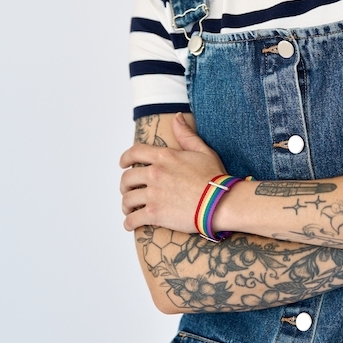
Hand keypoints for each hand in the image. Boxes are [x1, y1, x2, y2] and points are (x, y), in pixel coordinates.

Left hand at [119, 113, 227, 232]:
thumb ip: (186, 134)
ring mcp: (153, 194)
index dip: (125, 158)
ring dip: (126, 205)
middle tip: (128, 190)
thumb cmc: (214, 177)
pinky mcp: (154, 214)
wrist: (219, 202)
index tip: (123, 164)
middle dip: (125, 185)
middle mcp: (155, 173)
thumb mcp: (203, 151)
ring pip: (127, 199)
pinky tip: (130, 224)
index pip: (135, 152)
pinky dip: (128, 223)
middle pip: (127, 178)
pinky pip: (132, 219)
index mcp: (164, 157)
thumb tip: (177, 117)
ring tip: (129, 209)